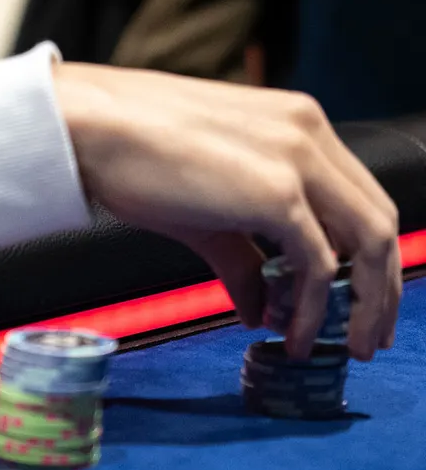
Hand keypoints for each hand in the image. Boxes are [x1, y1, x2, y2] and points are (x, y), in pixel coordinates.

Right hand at [54, 66, 400, 360]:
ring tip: (346, 346)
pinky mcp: (277, 192)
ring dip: (366, 303)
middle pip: (379, 220)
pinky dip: (314, 307)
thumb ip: (242, 254)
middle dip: (382, 287)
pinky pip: (320, 264)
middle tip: (369, 336)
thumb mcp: (201, 205)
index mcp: (296, 123)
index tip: (363, 301)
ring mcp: (298, 158)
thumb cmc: (129, 151)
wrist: (86, 126)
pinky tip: (293, 334)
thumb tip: (259, 309)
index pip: (360, 195)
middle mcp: (309, 132)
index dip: (371, 255)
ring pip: (370, 241)